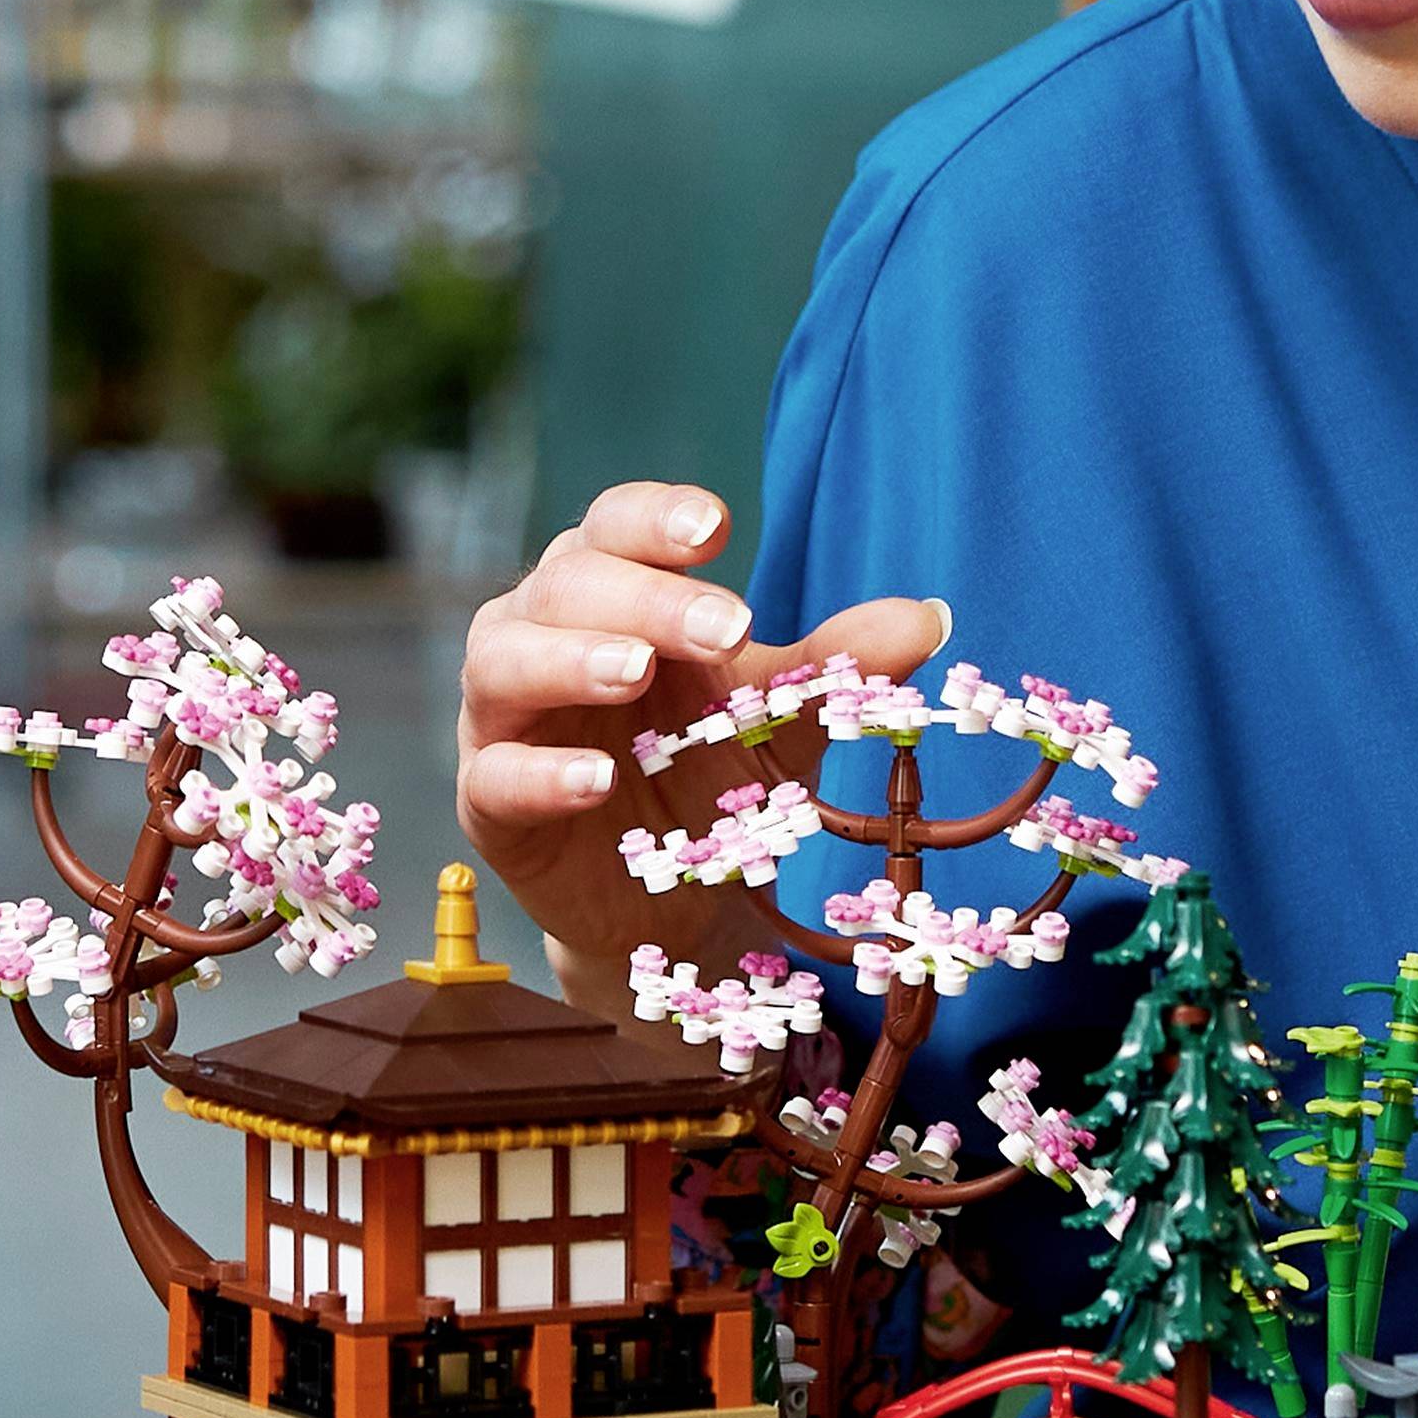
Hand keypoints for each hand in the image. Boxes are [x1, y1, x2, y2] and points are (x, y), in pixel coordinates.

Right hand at [458, 480, 949, 974]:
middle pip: (568, 582)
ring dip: (571, 657)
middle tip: (724, 626)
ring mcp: (504, 718)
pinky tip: (595, 779)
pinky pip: (493, 774)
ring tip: (634, 669)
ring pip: (503, 657)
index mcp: (613, 595)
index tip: (719, 526)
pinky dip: (539, 771)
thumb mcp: (781, 717)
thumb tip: (930, 615)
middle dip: (645, 596)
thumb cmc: (711, 775)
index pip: (616, 527)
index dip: (657, 517)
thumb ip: (838, 666)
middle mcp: (543, 636)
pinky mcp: (488, 803)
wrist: (670, 900)